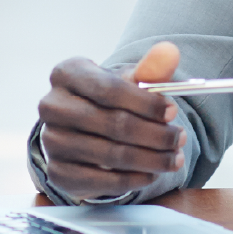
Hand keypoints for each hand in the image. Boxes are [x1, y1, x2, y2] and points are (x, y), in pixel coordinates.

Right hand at [38, 42, 185, 199]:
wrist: (86, 128)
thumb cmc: (112, 98)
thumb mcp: (130, 79)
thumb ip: (152, 68)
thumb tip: (170, 52)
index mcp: (67, 73)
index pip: (110, 89)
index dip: (146, 103)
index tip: (174, 112)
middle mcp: (52, 106)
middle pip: (113, 124)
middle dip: (155, 134)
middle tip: (181, 139)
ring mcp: (51, 141)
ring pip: (111, 155)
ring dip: (151, 159)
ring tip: (175, 158)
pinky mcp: (57, 172)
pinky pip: (101, 181)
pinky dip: (132, 179)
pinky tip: (152, 174)